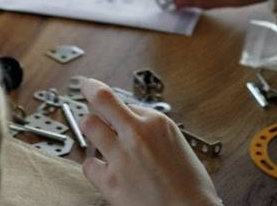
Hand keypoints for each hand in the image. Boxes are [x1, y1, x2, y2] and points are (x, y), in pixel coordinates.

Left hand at [77, 77, 219, 205]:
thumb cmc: (192, 188)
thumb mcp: (179, 146)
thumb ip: (154, 133)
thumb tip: (136, 127)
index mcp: (159, 122)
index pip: (127, 103)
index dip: (120, 108)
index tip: (111, 104)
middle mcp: (137, 134)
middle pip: (101, 99)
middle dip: (90, 91)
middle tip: (84, 87)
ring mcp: (121, 156)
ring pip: (89, 125)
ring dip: (91, 129)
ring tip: (95, 135)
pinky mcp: (110, 181)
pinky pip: (89, 165)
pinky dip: (94, 167)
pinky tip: (104, 171)